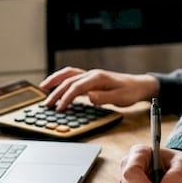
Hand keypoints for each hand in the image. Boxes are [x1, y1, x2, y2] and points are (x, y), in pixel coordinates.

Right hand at [41, 67, 159, 109]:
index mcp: (97, 78)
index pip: (76, 87)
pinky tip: (56, 86)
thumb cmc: (130, 92)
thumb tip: (89, 96)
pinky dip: (61, 80)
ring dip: (55, 80)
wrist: (138, 85)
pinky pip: (72, 77)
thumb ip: (104, 97)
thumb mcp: (120, 97)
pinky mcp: (90, 79)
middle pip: (69, 81)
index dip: (66, 97)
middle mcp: (92, 74)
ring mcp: (90, 75)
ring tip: (43, 87)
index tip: (59, 108)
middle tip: (46, 104)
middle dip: (55, 92)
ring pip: (68, 74)